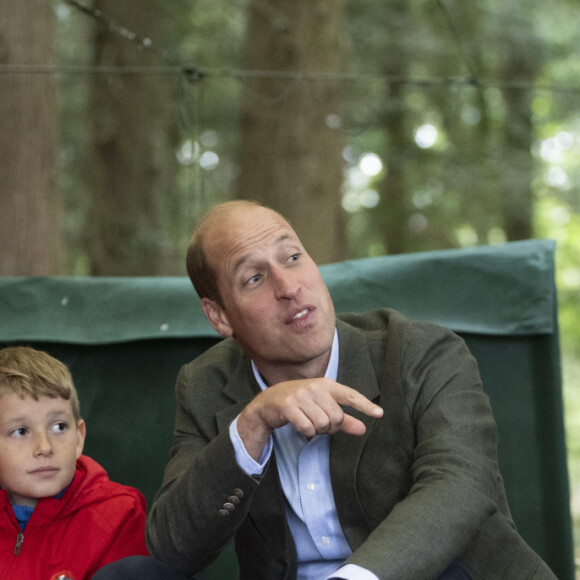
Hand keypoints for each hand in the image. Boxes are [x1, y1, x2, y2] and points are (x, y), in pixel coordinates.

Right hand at [237, 378, 382, 460]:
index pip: (350, 395)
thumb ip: (343, 419)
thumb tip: (363, 429)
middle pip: (336, 417)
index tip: (379, 414)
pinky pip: (308, 428)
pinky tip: (300, 426)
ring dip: (317, 431)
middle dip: (330, 427)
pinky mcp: (289, 406)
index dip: (365, 405)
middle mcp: (314, 387)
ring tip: (309, 423)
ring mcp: (301, 396)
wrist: (268, 403)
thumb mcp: (321, 407)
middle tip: (320, 423)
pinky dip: (306, 433)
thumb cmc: (299, 404)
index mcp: (326, 384)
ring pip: (322, 424)